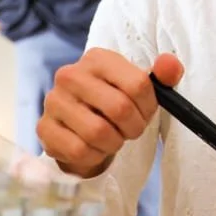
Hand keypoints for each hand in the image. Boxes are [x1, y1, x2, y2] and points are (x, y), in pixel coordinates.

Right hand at [39, 50, 182, 177]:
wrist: (78, 128)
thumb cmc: (113, 104)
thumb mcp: (139, 88)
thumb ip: (161, 76)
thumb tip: (171, 65)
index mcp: (98, 58)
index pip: (138, 84)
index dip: (148, 107)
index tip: (144, 113)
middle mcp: (71, 74)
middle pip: (119, 108)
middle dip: (133, 128)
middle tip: (129, 131)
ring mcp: (53, 101)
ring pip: (98, 132)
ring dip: (113, 144)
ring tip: (112, 139)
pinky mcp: (44, 128)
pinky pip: (79, 150)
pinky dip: (94, 156)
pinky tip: (94, 149)